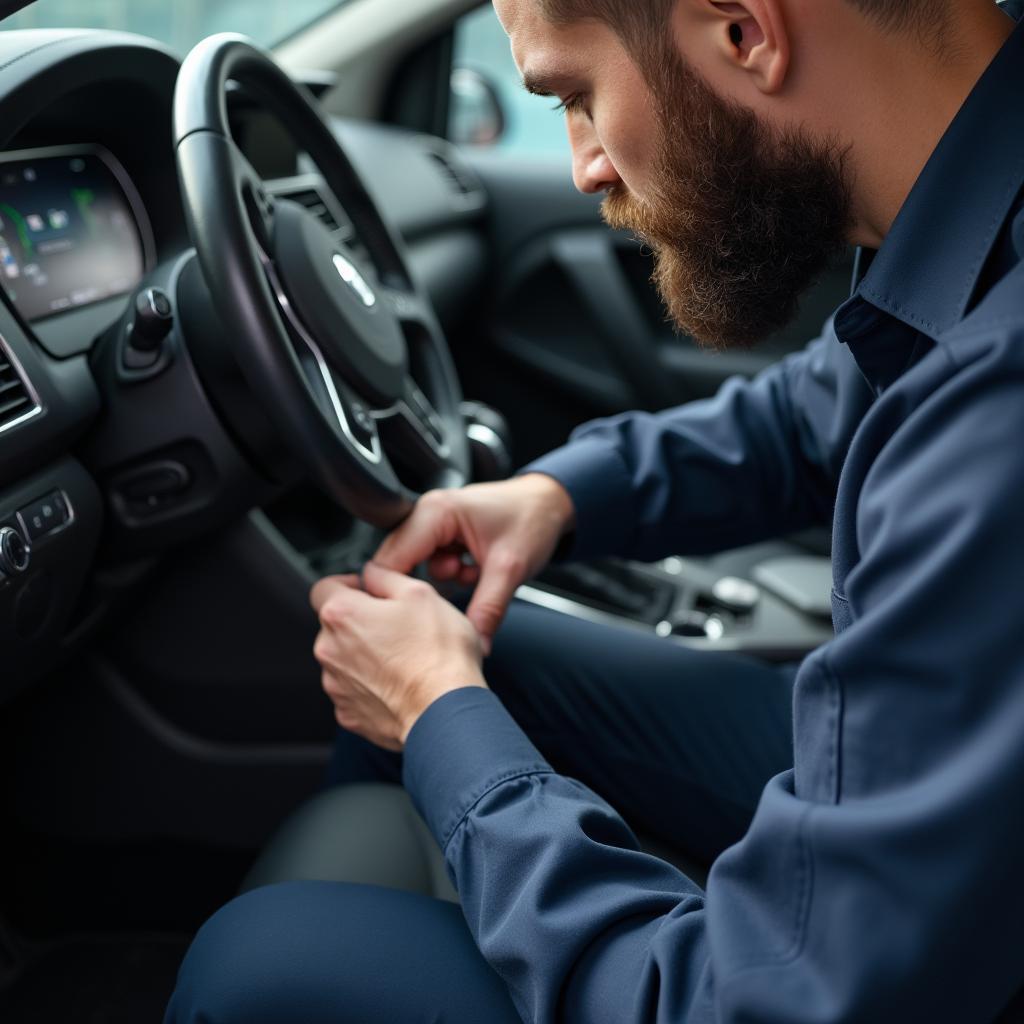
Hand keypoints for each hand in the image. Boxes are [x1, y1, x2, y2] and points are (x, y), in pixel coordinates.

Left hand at [311, 562, 486, 749]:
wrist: (445, 712)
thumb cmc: (438, 655)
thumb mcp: (421, 594)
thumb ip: (386, 576)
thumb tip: (372, 573)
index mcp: (342, 615)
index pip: (324, 587)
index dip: (348, 584)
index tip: (368, 591)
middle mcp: (329, 650)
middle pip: (335, 626)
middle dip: (361, 622)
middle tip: (397, 625)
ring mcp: (336, 685)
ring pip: (344, 659)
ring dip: (365, 655)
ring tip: (404, 658)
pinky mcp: (348, 714)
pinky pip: (354, 690)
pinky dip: (371, 685)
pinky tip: (400, 683)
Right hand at [374, 474, 575, 652]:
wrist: (552, 505)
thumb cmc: (532, 519)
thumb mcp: (510, 568)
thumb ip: (488, 608)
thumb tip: (476, 644)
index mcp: (436, 511)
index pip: (392, 558)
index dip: (398, 592)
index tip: (413, 617)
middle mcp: (428, 513)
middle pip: (400, 563)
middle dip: (426, 587)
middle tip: (458, 591)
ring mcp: (435, 523)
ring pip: (419, 568)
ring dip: (447, 580)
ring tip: (476, 573)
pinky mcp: (444, 535)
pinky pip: (434, 564)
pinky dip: (455, 574)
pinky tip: (477, 569)